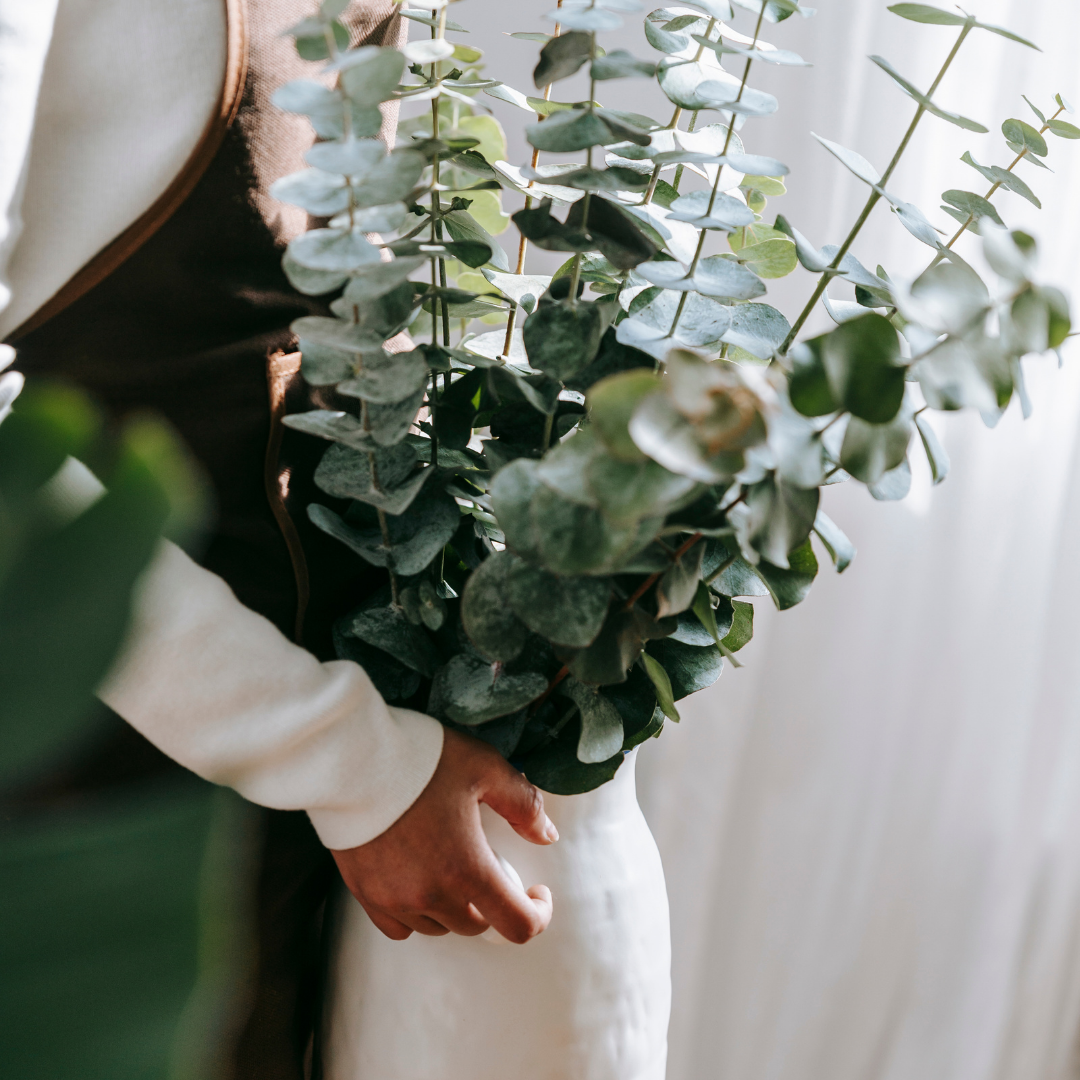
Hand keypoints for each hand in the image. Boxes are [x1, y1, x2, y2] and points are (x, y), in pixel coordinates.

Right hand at [331, 728, 556, 943]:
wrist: (350, 757)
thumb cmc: (420, 759)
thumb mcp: (485, 768)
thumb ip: (523, 805)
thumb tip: (547, 835)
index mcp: (468, 869)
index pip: (517, 925)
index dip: (538, 914)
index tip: (536, 891)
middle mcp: (432, 895)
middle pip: (477, 925)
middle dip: (492, 900)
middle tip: (487, 860)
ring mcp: (395, 899)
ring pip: (439, 927)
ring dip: (455, 907)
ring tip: (451, 865)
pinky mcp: (365, 894)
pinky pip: (400, 926)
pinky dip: (416, 912)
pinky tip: (418, 879)